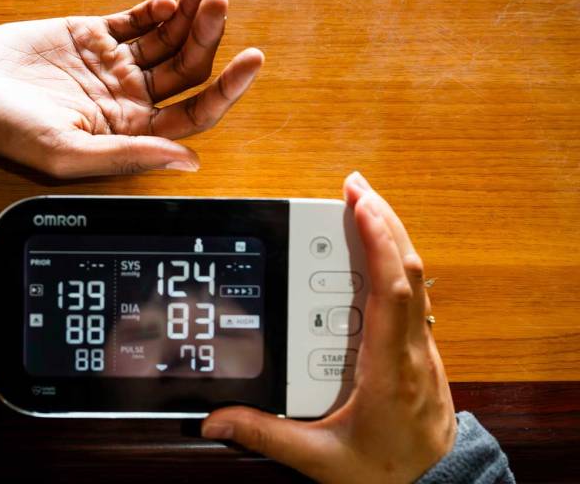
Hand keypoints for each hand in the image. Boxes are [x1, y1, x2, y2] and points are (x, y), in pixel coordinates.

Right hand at [0, 0, 263, 177]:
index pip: (193, 113)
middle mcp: (128, 100)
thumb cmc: (4, 129)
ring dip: (191, 14)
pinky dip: (157, 8)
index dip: (226, 90)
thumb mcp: (68, 152)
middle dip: (209, 36)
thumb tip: (189, 161)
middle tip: (218, 4)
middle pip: (187, 70)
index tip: (250, 60)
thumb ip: (130, 154)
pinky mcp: (93, 36)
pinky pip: (137, 20)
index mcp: (129, 132)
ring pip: (168, 39)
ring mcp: (113, 66)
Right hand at [202, 172, 456, 482]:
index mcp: (389, 369)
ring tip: (364, 206)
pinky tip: (377, 255)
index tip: (360, 204)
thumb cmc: (388, 475)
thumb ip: (267, 436)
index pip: (391, 290)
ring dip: (392, 237)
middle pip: (409, 270)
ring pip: (417, 280)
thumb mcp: (321, 460)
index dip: (378, 241)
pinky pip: (414, 296)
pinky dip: (395, 263)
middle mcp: (412, 350)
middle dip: (384, 220)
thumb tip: (219, 419)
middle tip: (355, 187)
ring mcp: (422, 349)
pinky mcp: (420, 352)